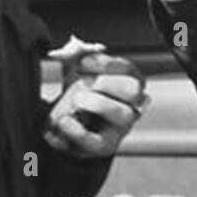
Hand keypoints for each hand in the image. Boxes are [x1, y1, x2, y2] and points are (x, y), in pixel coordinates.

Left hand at [44, 40, 147, 158]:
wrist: (68, 124)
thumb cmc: (78, 92)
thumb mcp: (77, 71)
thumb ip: (76, 56)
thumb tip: (74, 49)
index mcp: (127, 82)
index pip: (128, 69)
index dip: (105, 63)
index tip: (82, 62)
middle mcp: (131, 104)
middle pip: (133, 89)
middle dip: (107, 82)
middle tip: (84, 82)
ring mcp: (120, 127)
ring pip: (123, 114)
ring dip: (98, 103)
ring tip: (76, 100)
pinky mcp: (104, 146)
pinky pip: (96, 142)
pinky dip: (77, 131)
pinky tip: (63, 120)